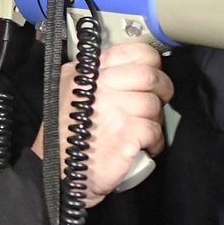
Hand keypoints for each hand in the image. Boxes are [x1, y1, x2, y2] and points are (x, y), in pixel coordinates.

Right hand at [32, 42, 172, 207]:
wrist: (60, 173)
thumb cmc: (67, 135)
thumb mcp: (71, 90)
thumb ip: (97, 75)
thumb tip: (134, 66)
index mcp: (89, 71)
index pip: (134, 52)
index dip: (152, 63)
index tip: (154, 73)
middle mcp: (100, 85)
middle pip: (150, 76)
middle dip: (163, 89)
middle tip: (160, 101)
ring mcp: (113, 109)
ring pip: (153, 104)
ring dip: (155, 119)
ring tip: (143, 130)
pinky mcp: (125, 133)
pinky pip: (154, 130)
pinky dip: (154, 141)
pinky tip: (145, 146)